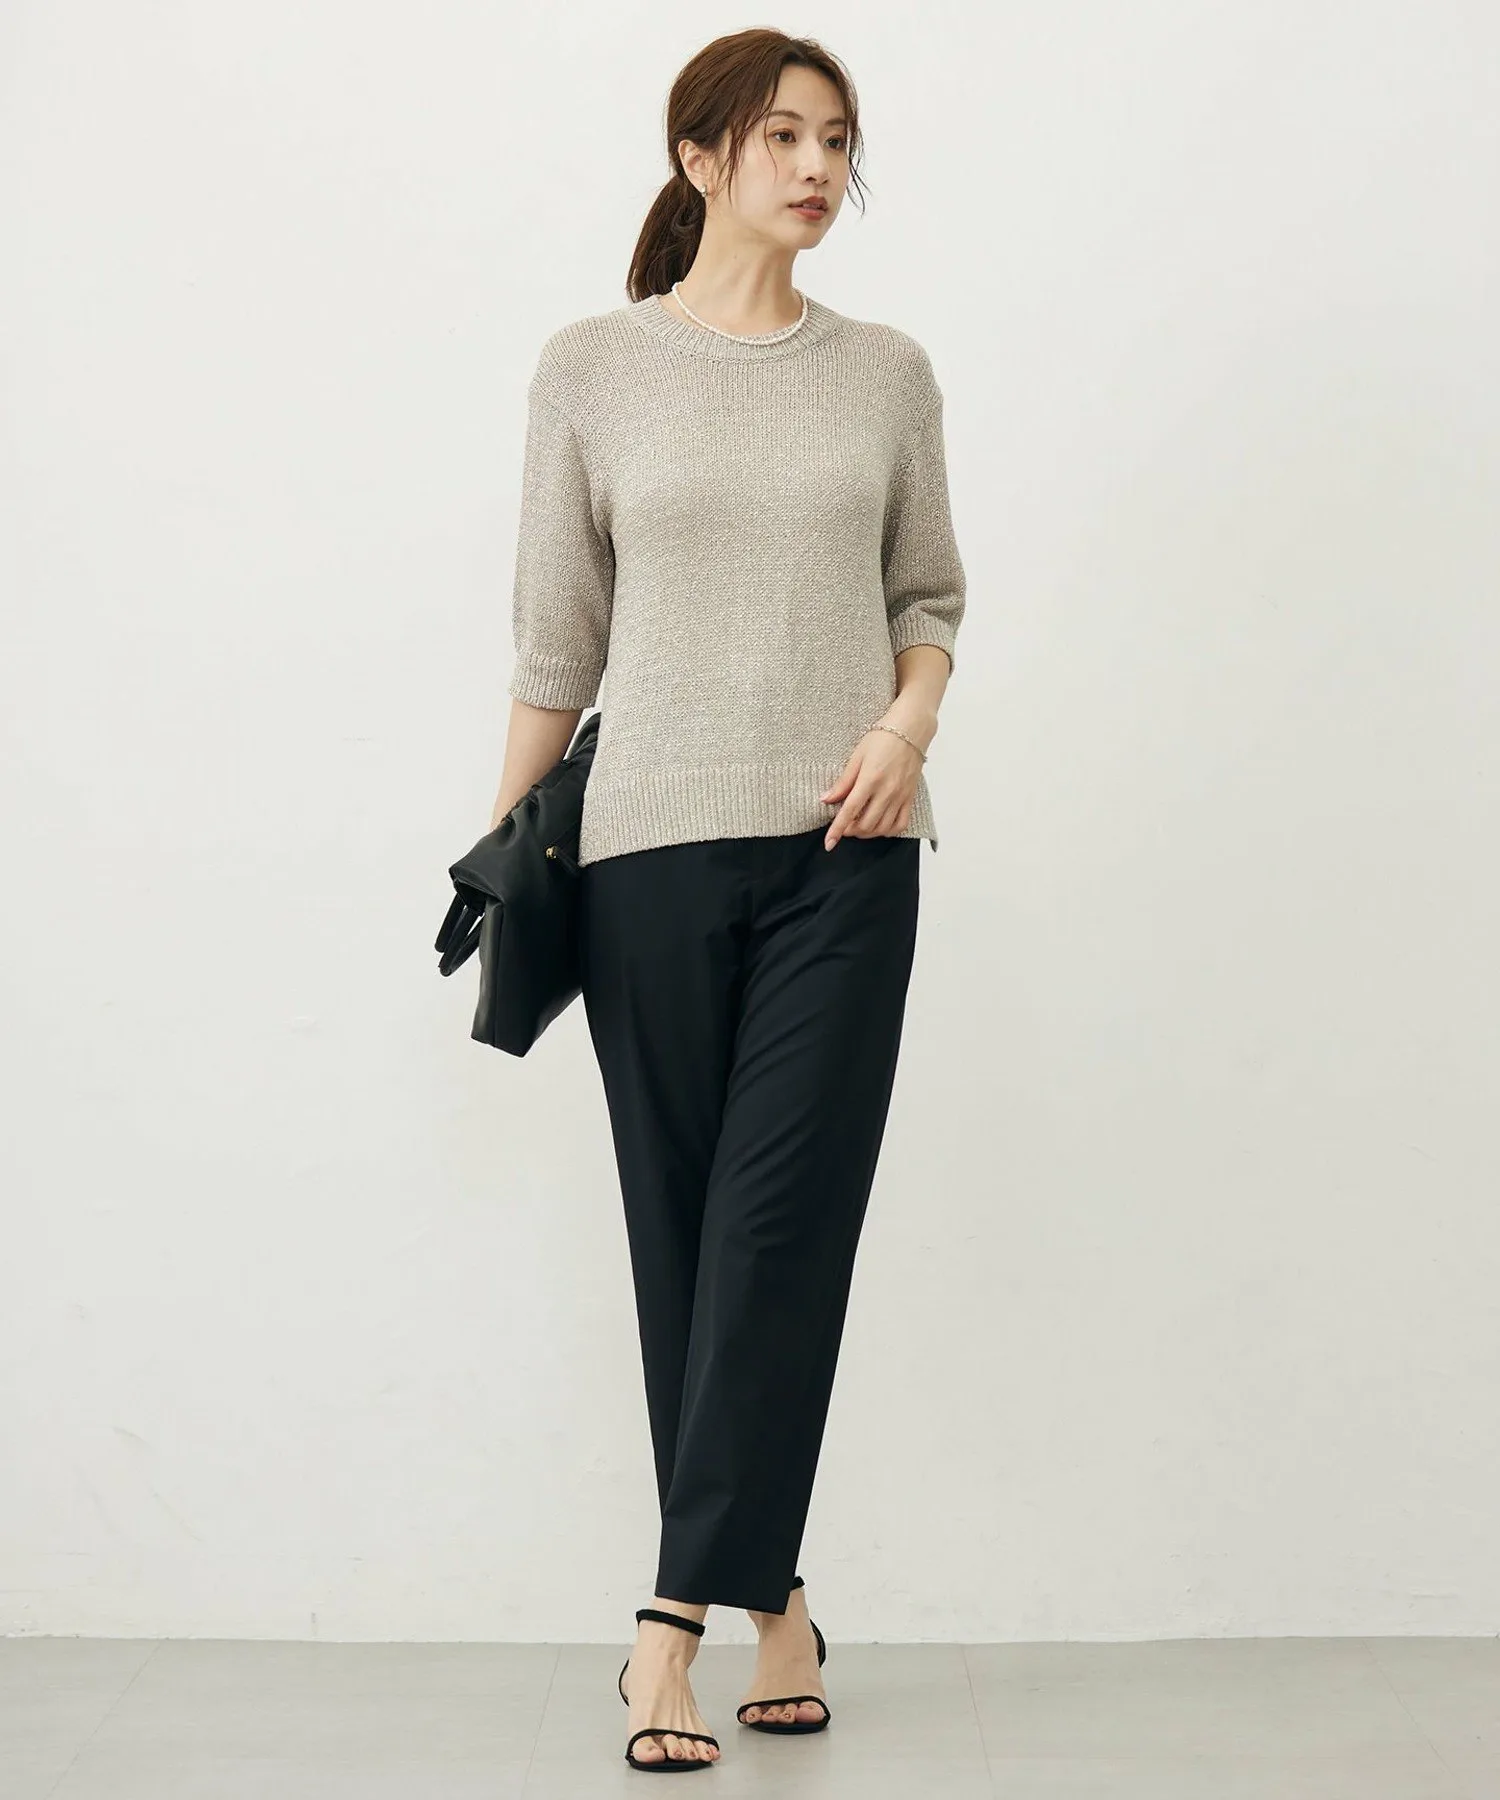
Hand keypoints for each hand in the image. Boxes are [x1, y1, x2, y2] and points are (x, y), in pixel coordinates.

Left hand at [819, 721, 928, 848]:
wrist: (911, 730)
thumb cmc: (882, 739)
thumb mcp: (857, 757)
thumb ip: (843, 782)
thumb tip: (826, 799)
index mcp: (870, 780)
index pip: (850, 811)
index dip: (837, 830)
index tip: (829, 843)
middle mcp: (886, 792)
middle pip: (865, 824)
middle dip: (850, 831)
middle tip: (843, 825)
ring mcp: (900, 797)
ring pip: (882, 828)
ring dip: (867, 833)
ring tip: (858, 825)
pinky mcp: (910, 798)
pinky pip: (901, 824)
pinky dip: (887, 831)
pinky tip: (879, 825)